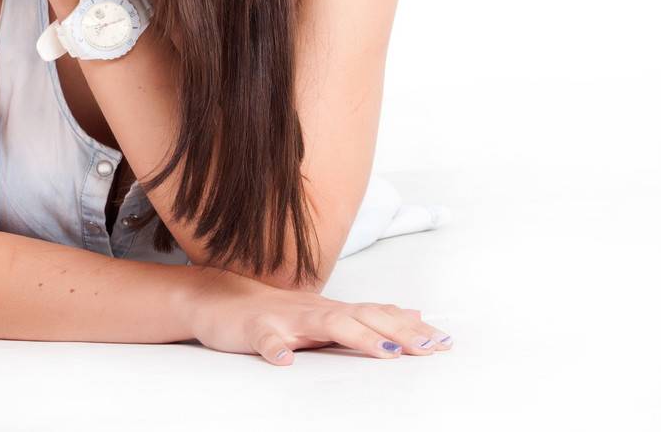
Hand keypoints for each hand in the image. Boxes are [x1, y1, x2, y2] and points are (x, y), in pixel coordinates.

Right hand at [178, 265, 453, 364]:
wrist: (216, 298)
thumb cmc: (275, 312)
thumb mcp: (325, 314)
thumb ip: (368, 316)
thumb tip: (414, 314)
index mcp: (332, 310)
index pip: (378, 316)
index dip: (411, 329)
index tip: (444, 342)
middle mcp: (314, 310)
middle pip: (362, 317)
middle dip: (398, 332)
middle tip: (430, 348)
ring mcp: (284, 318)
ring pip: (323, 323)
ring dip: (356, 336)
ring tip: (384, 353)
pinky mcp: (253, 329)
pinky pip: (265, 339)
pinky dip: (276, 348)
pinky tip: (285, 361)